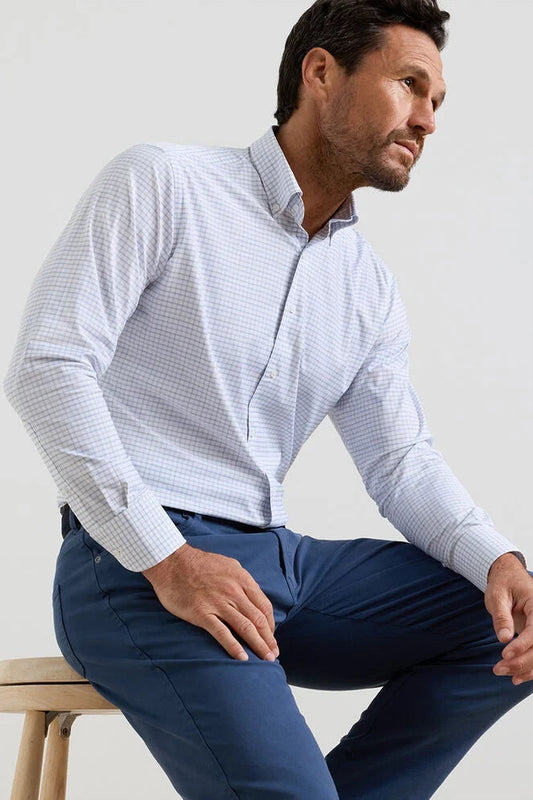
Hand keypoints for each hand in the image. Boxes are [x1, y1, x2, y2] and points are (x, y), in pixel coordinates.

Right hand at [142, 543, 279, 662]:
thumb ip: (242, 581)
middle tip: (274, 655)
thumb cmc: (199, 563)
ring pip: (245, 627)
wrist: (172, 562)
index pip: (264, 606)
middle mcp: (233, 591)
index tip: (271, 636)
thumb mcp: (229, 565)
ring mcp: (218, 602)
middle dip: (268, 639)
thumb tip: (253, 596)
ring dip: (258, 645)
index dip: (270, 624)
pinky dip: (234, 646)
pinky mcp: (201, 613)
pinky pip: (221, 633)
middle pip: (258, 619)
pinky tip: (242, 658)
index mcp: (242, 579)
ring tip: (266, 659)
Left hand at [485, 553, 532, 684]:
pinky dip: (529, 668)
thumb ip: (502, 616)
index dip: (522, 645)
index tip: (505, 655)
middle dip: (521, 662)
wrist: (507, 575)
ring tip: (502, 673)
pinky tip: (516, 677)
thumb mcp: (497, 595)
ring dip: (524, 669)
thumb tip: (504, 638)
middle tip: (498, 669)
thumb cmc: (503, 582)